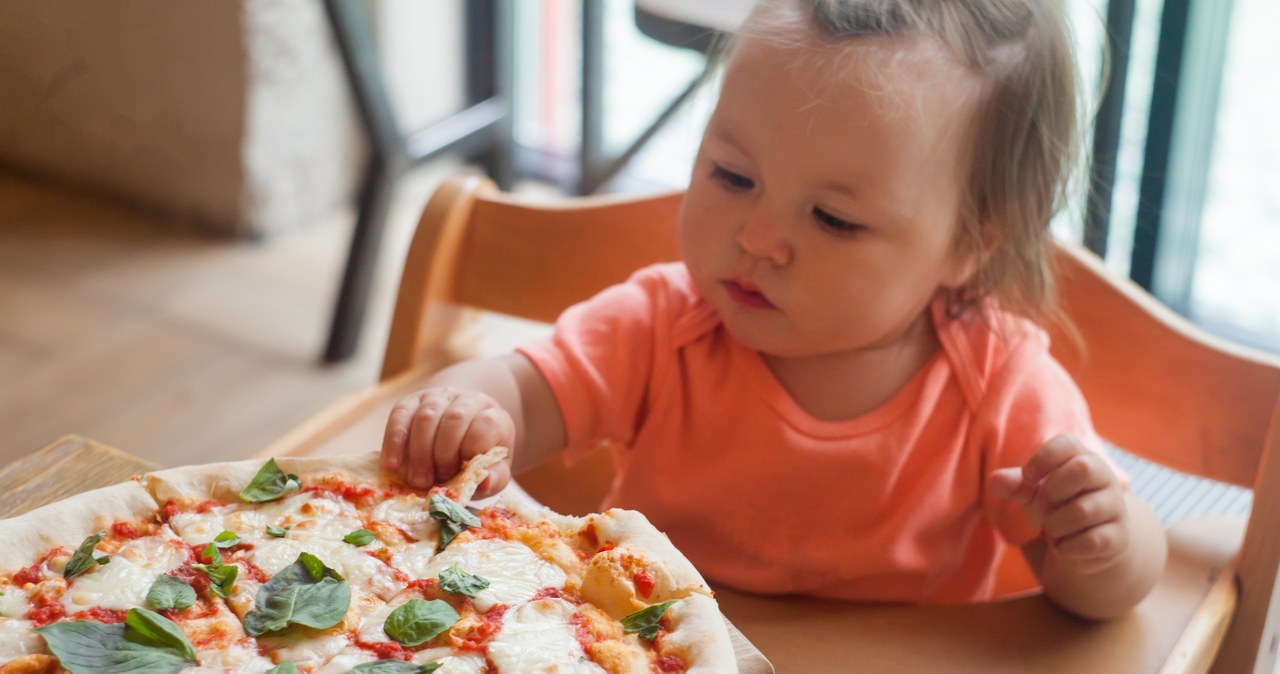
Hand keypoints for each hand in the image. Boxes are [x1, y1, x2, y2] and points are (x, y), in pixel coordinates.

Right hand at [383, 387, 514, 494]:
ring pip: (426, 417)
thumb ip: (495, 478)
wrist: (458, 435)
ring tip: (417, 480)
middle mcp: (468, 400)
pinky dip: (394, 441)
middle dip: (442, 455)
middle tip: (433, 482)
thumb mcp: (494, 472)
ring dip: (419, 452)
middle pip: (454, 419)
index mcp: (494, 417)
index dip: (471, 449)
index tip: (461, 472)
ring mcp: (439, 397)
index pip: (486, 424)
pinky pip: (400, 414)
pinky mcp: (412, 401)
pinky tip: (392, 464)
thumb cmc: (477, 458)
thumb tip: (485, 483)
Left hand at [987, 435, 1128, 574]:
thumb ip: (1015, 485)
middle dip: (1051, 491)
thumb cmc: (1056, 504)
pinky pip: (1090, 541)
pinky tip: (1063, 546)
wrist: (1086, 540)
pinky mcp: (1119, 537)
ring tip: (1052, 529)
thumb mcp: (1032, 492)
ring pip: (1081, 510)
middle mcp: (1105, 478)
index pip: (1068, 444)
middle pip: (1082, 469)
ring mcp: (1116, 507)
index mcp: (1082, 457)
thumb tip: (994, 480)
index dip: (1043, 458)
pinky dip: (1066, 547)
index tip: (1027, 476)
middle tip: (1041, 506)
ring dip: (1054, 525)